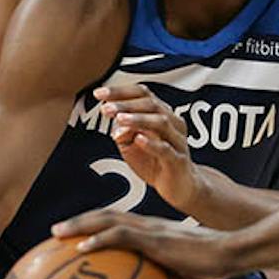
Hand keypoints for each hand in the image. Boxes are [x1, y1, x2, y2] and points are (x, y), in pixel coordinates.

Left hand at [50, 210, 242, 278]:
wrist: (232, 252)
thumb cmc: (215, 265)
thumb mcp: (188, 274)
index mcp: (154, 232)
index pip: (120, 223)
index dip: (96, 226)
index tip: (75, 236)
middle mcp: (148, 225)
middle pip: (106, 216)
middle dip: (79, 222)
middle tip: (55, 231)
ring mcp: (151, 230)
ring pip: (108, 219)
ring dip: (80, 225)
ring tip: (57, 233)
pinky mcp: (156, 239)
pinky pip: (122, 236)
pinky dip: (99, 240)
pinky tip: (82, 249)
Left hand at [97, 83, 199, 210]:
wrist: (180, 187)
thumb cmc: (155, 162)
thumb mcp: (131, 146)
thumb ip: (122, 133)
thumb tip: (116, 122)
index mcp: (162, 114)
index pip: (143, 94)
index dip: (121, 91)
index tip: (98, 94)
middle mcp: (173, 123)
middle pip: (151, 104)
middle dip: (126, 104)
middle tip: (105, 108)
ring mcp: (177, 141)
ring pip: (161, 123)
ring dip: (138, 119)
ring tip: (120, 118)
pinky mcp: (178, 161)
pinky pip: (166, 149)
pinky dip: (152, 143)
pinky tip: (138, 139)